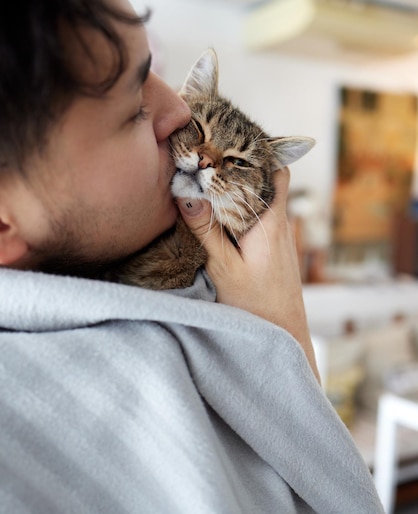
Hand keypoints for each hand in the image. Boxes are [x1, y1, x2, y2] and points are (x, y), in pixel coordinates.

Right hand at [176, 168, 319, 381]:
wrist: (284, 336)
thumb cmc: (257, 306)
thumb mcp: (224, 268)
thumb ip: (205, 230)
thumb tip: (186, 193)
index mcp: (271, 221)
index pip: (275, 169)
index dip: (258, 150)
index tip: (231, 138)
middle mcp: (281, 223)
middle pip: (268, 180)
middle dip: (245, 165)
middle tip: (214, 153)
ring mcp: (281, 237)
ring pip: (263, 199)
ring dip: (243, 188)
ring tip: (213, 178)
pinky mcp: (275, 250)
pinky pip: (260, 218)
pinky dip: (243, 208)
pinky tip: (222, 214)